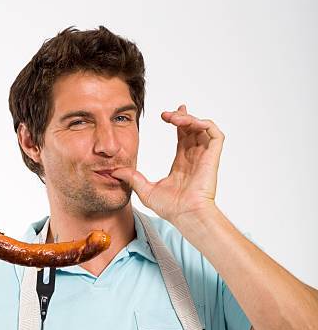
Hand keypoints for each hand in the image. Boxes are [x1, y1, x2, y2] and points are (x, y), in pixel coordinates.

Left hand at [111, 105, 224, 224]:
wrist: (186, 215)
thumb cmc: (172, 208)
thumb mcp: (146, 190)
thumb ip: (132, 178)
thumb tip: (115, 171)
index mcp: (182, 163)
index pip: (182, 136)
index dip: (177, 122)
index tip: (165, 115)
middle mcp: (194, 157)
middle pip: (192, 128)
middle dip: (181, 116)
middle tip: (167, 115)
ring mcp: (204, 157)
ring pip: (202, 128)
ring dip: (189, 118)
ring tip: (174, 118)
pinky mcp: (212, 157)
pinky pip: (215, 134)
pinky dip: (204, 124)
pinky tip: (190, 123)